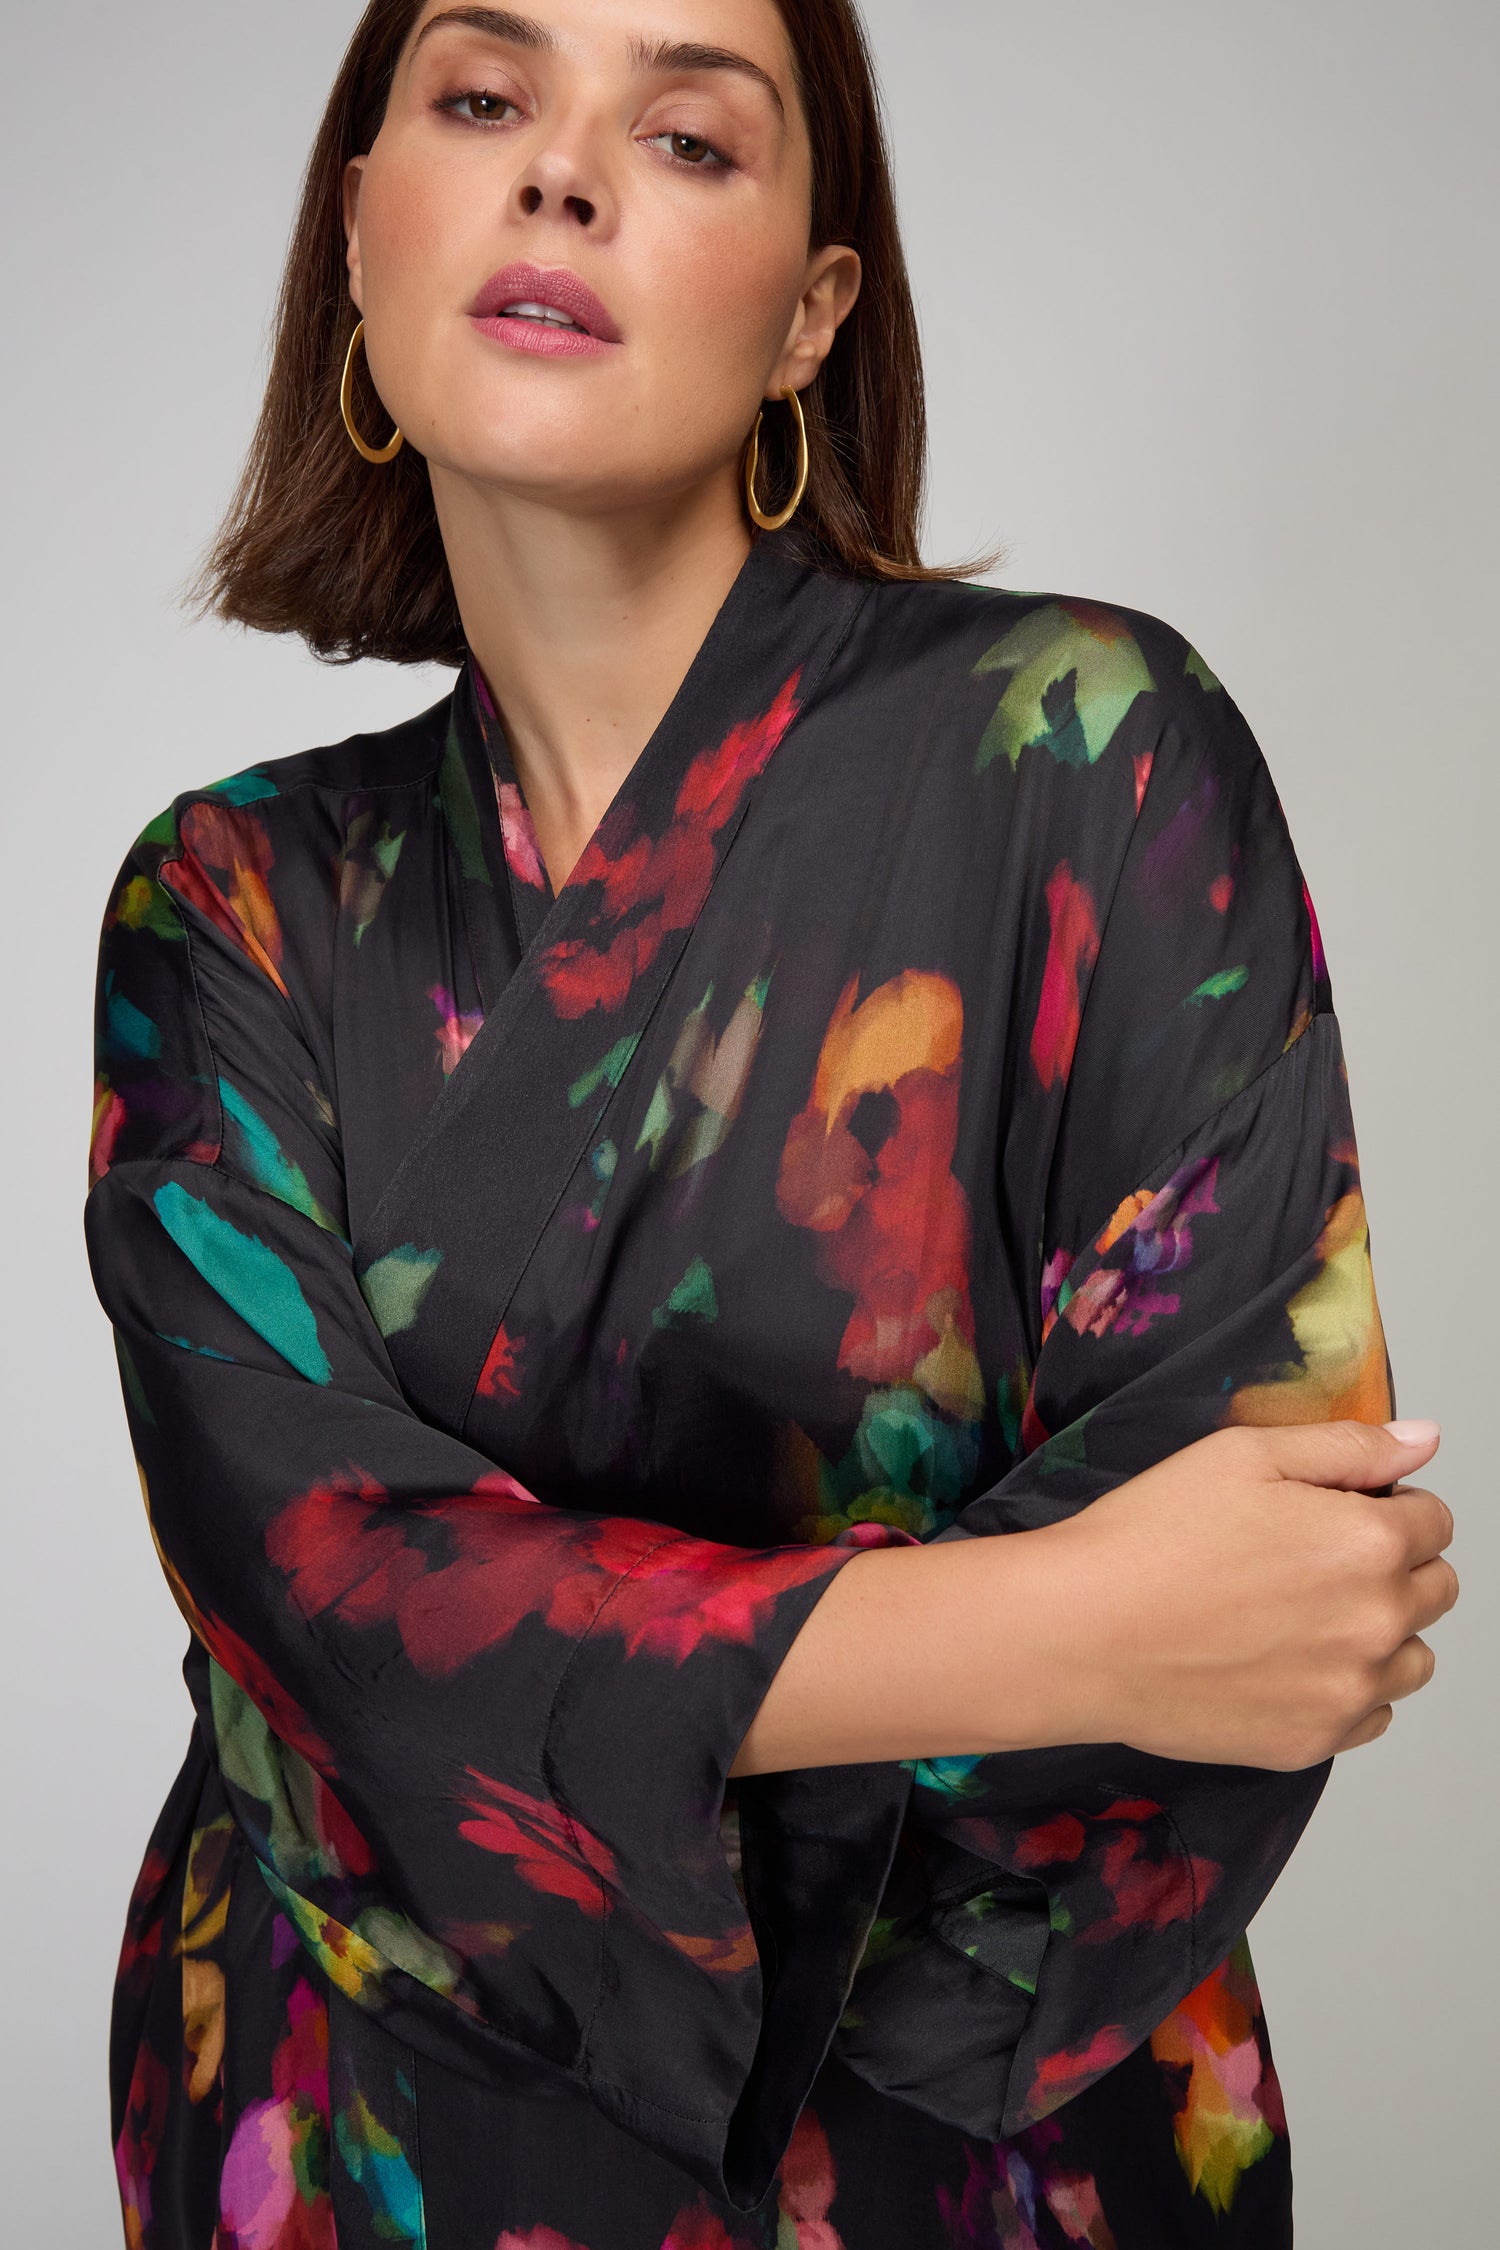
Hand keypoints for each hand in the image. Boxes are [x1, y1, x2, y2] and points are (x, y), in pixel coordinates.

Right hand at [1032, 1419, 1458, 1769]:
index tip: (1336, 1511)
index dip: (1387, 1505)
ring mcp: (1348, 1692)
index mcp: (1369, 1542)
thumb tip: (1422, 1442)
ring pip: (1412, 1659)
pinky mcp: (1312, 1742)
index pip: (1435, 1521)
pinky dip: (1345, 1689)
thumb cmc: (1149, 1538)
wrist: (1080, 1634)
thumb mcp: (1243, 1455)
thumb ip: (1348, 1447)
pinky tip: (1284, 1660)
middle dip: (1393, 1566)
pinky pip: (1370, 1716)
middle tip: (1310, 1559)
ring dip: (1380, 1632)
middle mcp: (1376, 1623)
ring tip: (1299, 1614)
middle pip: (1436, 1590)